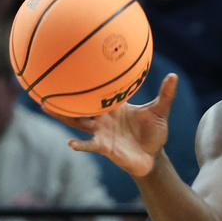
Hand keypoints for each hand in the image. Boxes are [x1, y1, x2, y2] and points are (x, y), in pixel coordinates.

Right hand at [49, 73, 177, 176]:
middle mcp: (102, 117)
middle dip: (65, 95)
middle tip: (47, 82)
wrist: (154, 155)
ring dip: (63, 115)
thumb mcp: (160, 111)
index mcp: (113, 106)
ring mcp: (101, 131)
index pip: (96, 91)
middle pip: (79, 104)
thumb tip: (174, 76)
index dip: (86, 80)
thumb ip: (166, 95)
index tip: (73, 65)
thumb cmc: (154, 131)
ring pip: (77, 122)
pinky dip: (80, 144)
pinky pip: (89, 144)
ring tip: (47, 107)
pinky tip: (71, 143)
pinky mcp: (104, 147)